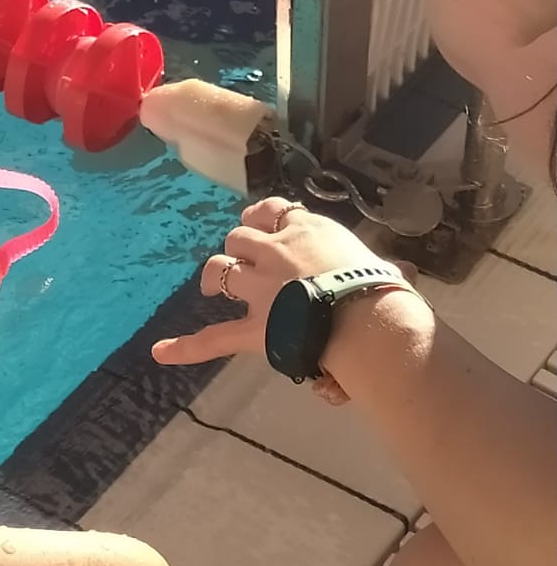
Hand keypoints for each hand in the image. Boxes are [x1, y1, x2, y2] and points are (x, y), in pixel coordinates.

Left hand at [152, 197, 384, 369]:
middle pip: (241, 237)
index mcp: (306, 231)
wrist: (368, 319)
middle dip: (240, 246)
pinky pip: (214, 338)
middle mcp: (275, 251)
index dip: (267, 219)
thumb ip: (386, 268)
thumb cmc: (382, 290)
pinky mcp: (253, 327)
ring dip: (214, 275)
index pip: (276, 213)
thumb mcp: (384, 267)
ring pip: (221, 270)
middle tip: (244, 261)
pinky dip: (185, 348)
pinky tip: (159, 353)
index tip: (270, 227)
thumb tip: (406, 273)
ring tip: (209, 287)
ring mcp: (259, 287)